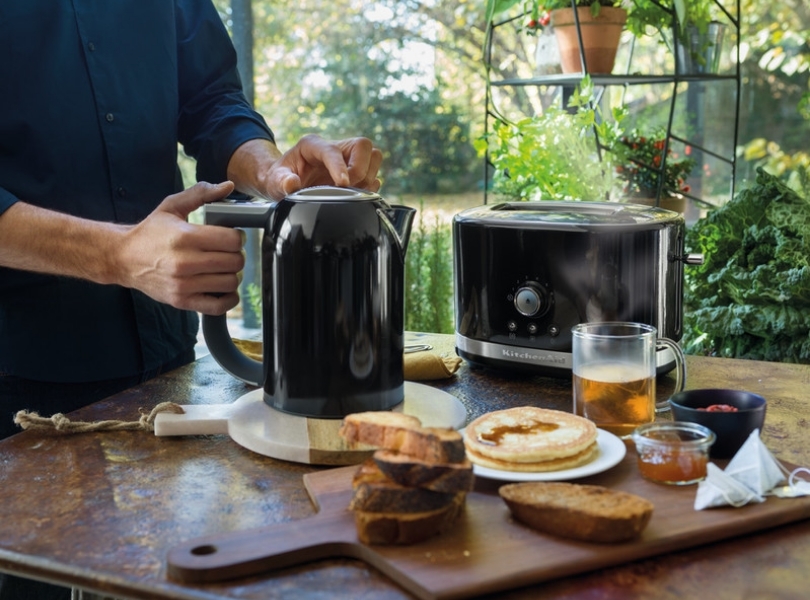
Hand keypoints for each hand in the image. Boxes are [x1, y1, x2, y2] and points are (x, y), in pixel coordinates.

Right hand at [117, 181, 244, 314]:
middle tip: (228, 253)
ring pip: (230, 282)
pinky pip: (219, 306)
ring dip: (232, 275)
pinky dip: (228, 298)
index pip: (232, 240)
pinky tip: (222, 287)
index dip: (237, 238)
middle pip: (235, 262)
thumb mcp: (172, 206)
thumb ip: (200, 194)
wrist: (122, 258)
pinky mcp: (181, 301)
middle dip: (236, 255)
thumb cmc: (150, 232)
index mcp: (185, 237)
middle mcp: (185, 262)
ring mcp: (183, 284)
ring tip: (222, 268)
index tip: (232, 237)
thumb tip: (227, 186)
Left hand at [228, 135, 382, 199]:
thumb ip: (282, 181)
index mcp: (313, 145)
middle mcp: (334, 148)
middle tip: (348, 187)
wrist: (285, 183)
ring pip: (373, 157)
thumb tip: (291, 184)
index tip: (342, 183)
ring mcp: (347, 159)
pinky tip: (356, 195)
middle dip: (360, 169)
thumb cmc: (280, 178)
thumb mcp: (275, 180)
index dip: (340, 166)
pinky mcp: (354, 171)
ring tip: (352, 192)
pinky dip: (370, 187)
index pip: (333, 150)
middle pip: (363, 146)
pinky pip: (374, 173)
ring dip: (368, 177)